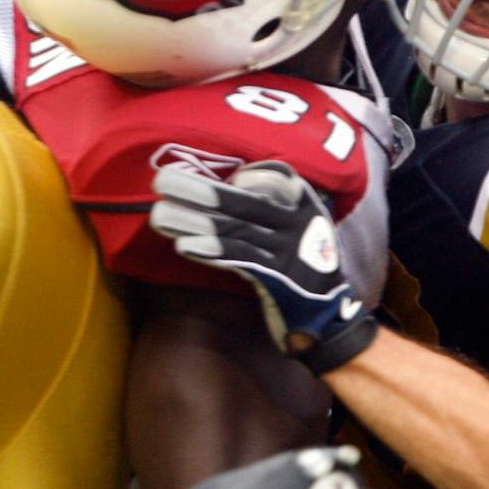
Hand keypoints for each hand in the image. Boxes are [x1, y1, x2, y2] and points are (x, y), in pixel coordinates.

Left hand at [149, 160, 378, 374]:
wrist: (330, 317)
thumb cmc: (305, 266)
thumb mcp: (303, 227)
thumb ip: (275, 203)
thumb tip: (232, 182)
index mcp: (304, 207)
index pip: (278, 177)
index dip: (245, 174)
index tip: (210, 170)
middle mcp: (298, 225)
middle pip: (242, 204)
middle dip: (199, 190)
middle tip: (162, 178)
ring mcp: (288, 253)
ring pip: (234, 232)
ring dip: (192, 222)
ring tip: (159, 214)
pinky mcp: (277, 281)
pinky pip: (239, 261)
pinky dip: (210, 252)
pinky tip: (183, 245)